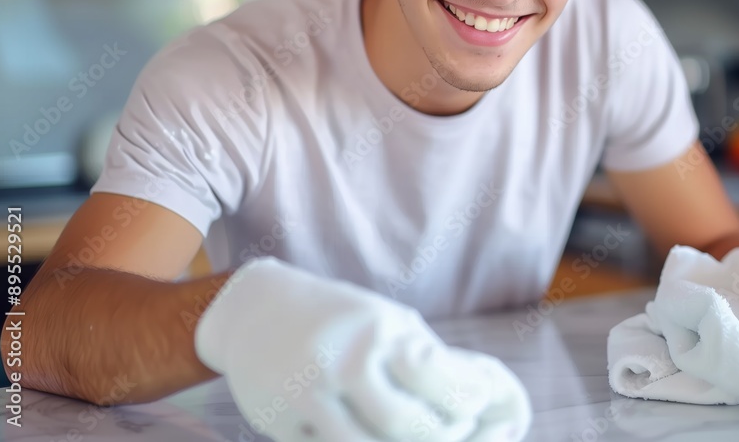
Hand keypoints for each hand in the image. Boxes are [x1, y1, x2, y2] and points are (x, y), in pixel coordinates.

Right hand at [195, 258, 530, 441]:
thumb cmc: (342, 319)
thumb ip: (426, 357)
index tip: (475, 411)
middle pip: (404, 424)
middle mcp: (343, 359)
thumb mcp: (386, 322)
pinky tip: (368, 441)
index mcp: (378, 329)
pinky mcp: (278, 422)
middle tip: (452, 434)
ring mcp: (307, 393)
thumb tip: (482, 397)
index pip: (438, 381)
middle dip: (437, 438)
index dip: (465, 405)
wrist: (256, 311)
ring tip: (410, 441)